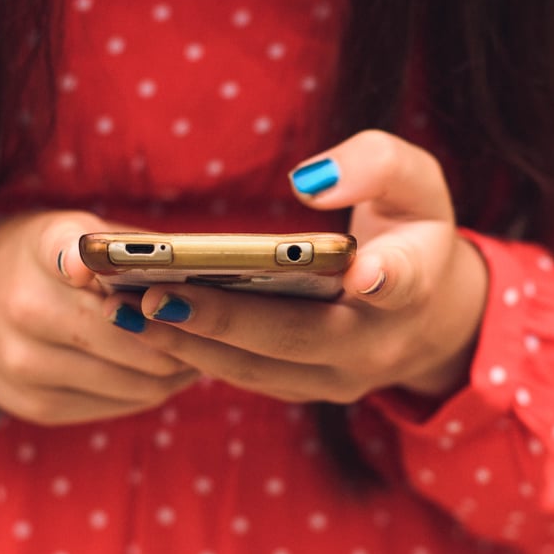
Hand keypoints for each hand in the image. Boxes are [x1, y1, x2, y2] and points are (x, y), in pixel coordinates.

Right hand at [0, 211, 198, 423]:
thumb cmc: (35, 259)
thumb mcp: (69, 230)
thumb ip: (126, 248)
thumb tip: (198, 275)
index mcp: (40, 251)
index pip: (84, 256)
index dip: (141, 277)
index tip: (169, 282)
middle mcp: (25, 310)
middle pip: (140, 338)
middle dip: (188, 335)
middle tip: (221, 327)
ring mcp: (27, 367)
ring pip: (140, 381)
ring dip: (180, 368)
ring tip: (202, 349)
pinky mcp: (37, 407)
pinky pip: (122, 404)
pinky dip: (153, 388)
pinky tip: (168, 370)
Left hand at [124, 130, 488, 403]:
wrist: (429, 316)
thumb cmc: (410, 233)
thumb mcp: (416, 184)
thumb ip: (378, 164)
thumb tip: (310, 179)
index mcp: (414, 283)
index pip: (402, 282)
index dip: (383, 278)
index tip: (362, 272)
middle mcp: (376, 344)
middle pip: (297, 338)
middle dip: (224, 320)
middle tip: (154, 296)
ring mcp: (337, 377)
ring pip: (258, 369)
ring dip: (190, 344)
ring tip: (123, 310)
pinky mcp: (303, 388)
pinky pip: (245, 376)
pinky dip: (192, 352)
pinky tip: (140, 322)